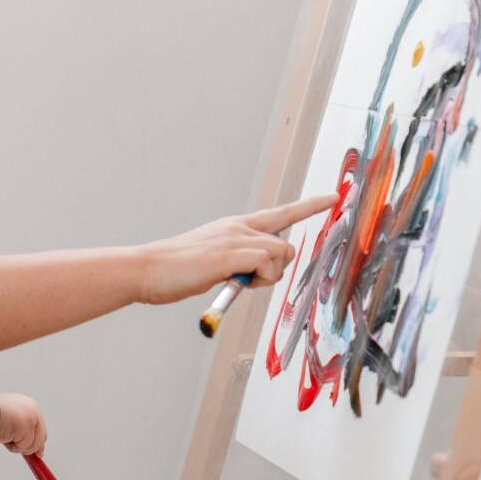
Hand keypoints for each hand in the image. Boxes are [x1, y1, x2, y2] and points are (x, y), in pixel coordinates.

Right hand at [0, 392, 46, 456]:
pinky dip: (13, 447)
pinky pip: (24, 447)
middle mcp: (33, 410)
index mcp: (30, 406)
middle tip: (26, 454)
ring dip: (18, 447)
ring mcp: (32, 418)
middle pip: (41, 438)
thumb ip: (21, 429)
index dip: (39, 442)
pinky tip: (4, 437)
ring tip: (5, 437)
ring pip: (33, 445)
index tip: (38, 454)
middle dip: (32, 448)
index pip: (40, 428)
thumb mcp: (9, 419)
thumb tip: (27, 447)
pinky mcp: (27, 427)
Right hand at [133, 193, 336, 305]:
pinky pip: (266, 264)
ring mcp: (234, 238)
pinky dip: (258, 278)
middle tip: (249, 281)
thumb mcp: (214, 262)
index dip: (309, 207)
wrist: (147, 269)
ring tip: (237, 282)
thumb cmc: (176, 271)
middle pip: (284, 243)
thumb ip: (239, 261)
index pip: (279, 214)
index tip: (334, 198)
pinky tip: (234, 281)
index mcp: (233, 227)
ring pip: (279, 254)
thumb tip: (259, 271)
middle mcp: (237, 227)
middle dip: (277, 267)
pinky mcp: (230, 254)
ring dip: (266, 276)